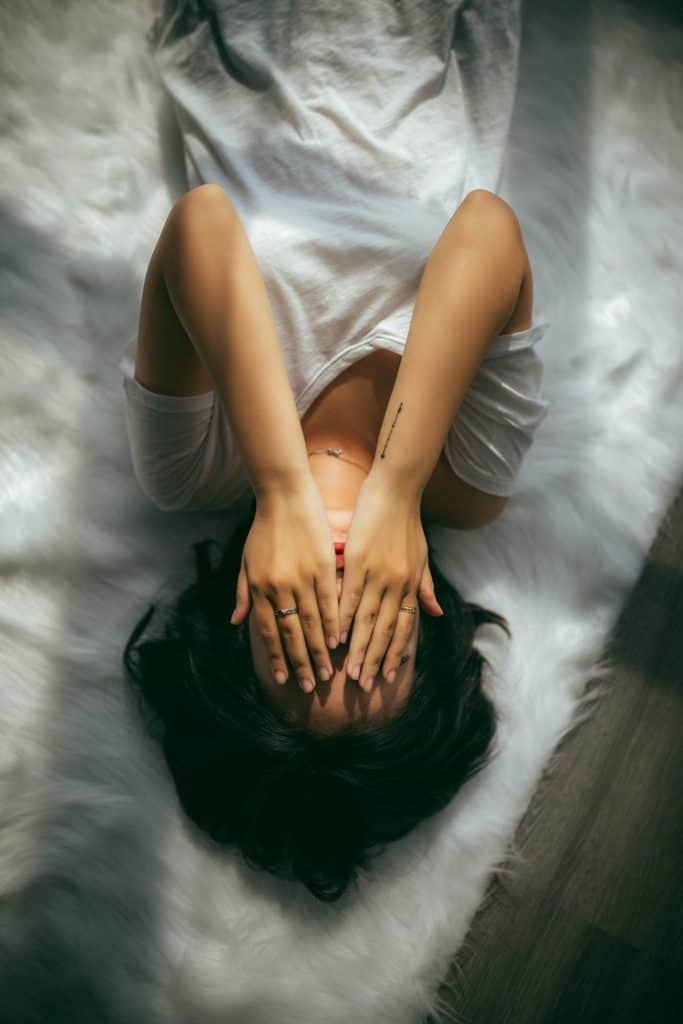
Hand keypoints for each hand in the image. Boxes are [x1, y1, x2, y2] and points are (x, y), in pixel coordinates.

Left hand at [229, 482, 338, 691]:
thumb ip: (243, 594)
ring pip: (312, 621)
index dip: (275, 656)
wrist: (284, 496)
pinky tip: (340, 639)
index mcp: (259, 587)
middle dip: (300, 662)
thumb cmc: (263, 529)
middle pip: (291, 632)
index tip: (282, 678)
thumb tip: (237, 625)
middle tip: (310, 686)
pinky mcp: (322, 565)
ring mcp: (301, 577)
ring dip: (320, 649)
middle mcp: (278, 586)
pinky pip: (329, 600)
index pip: (267, 631)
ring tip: (328, 671)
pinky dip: (334, 622)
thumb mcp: (246, 562)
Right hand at [338, 477, 443, 690]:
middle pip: (385, 631)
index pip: (404, 628)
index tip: (387, 677)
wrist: (397, 490)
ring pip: (367, 620)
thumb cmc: (408, 522)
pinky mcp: (359, 562)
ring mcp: (378, 574)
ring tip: (348, 672)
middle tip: (365, 686)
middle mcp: (397, 585)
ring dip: (357, 648)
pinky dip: (342, 618)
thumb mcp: (422, 557)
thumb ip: (426, 587)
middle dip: (375, 660)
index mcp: (411, 584)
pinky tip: (334, 636)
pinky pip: (349, 596)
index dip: (395, 653)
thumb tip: (436, 614)